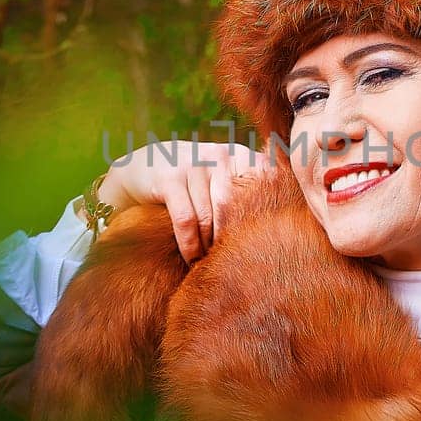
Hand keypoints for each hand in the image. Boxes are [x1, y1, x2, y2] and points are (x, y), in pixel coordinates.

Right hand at [92, 141, 276, 263]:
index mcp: (239, 155)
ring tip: (212, 266)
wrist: (140, 169)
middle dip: (234, 239)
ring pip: (210, 218)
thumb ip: (247, 193)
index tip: (267, 244)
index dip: (265, 217)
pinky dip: (189, 244)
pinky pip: (187, 220)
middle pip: (236, 209)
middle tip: (238, 264)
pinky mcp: (169, 178)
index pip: (265, 183)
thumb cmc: (191, 184)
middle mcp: (219, 155)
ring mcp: (193, 163)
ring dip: (209, 248)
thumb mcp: (220, 179)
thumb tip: (280, 232)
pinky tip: (191, 259)